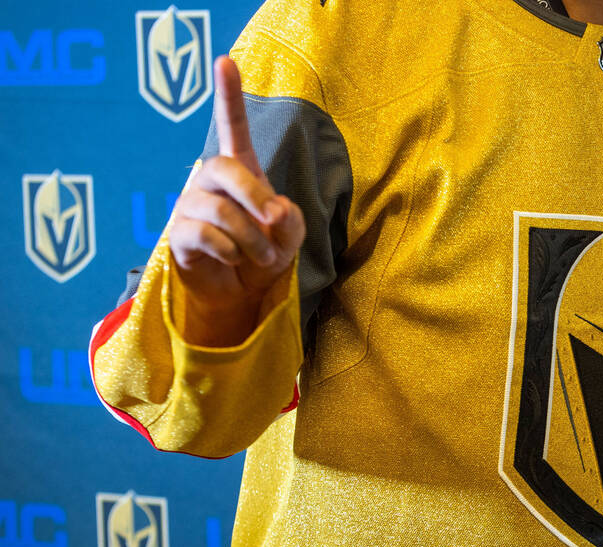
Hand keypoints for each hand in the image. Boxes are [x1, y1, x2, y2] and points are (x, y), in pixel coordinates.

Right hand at [168, 56, 304, 345]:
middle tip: (275, 220)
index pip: (232, 128)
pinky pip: (204, 235)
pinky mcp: (178, 236)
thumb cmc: (265, 255)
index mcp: (240, 172)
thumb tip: (274, 209)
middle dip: (253, 195)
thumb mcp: (290, 236)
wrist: (243, 294)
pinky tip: (233, 260)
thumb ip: (290, 219)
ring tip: (262, 256)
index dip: (228, 96)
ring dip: (250, 238)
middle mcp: (209, 182)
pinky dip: (230, 251)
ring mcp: (189, 207)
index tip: (225, 61)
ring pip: (219, 210)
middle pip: (221, 167)